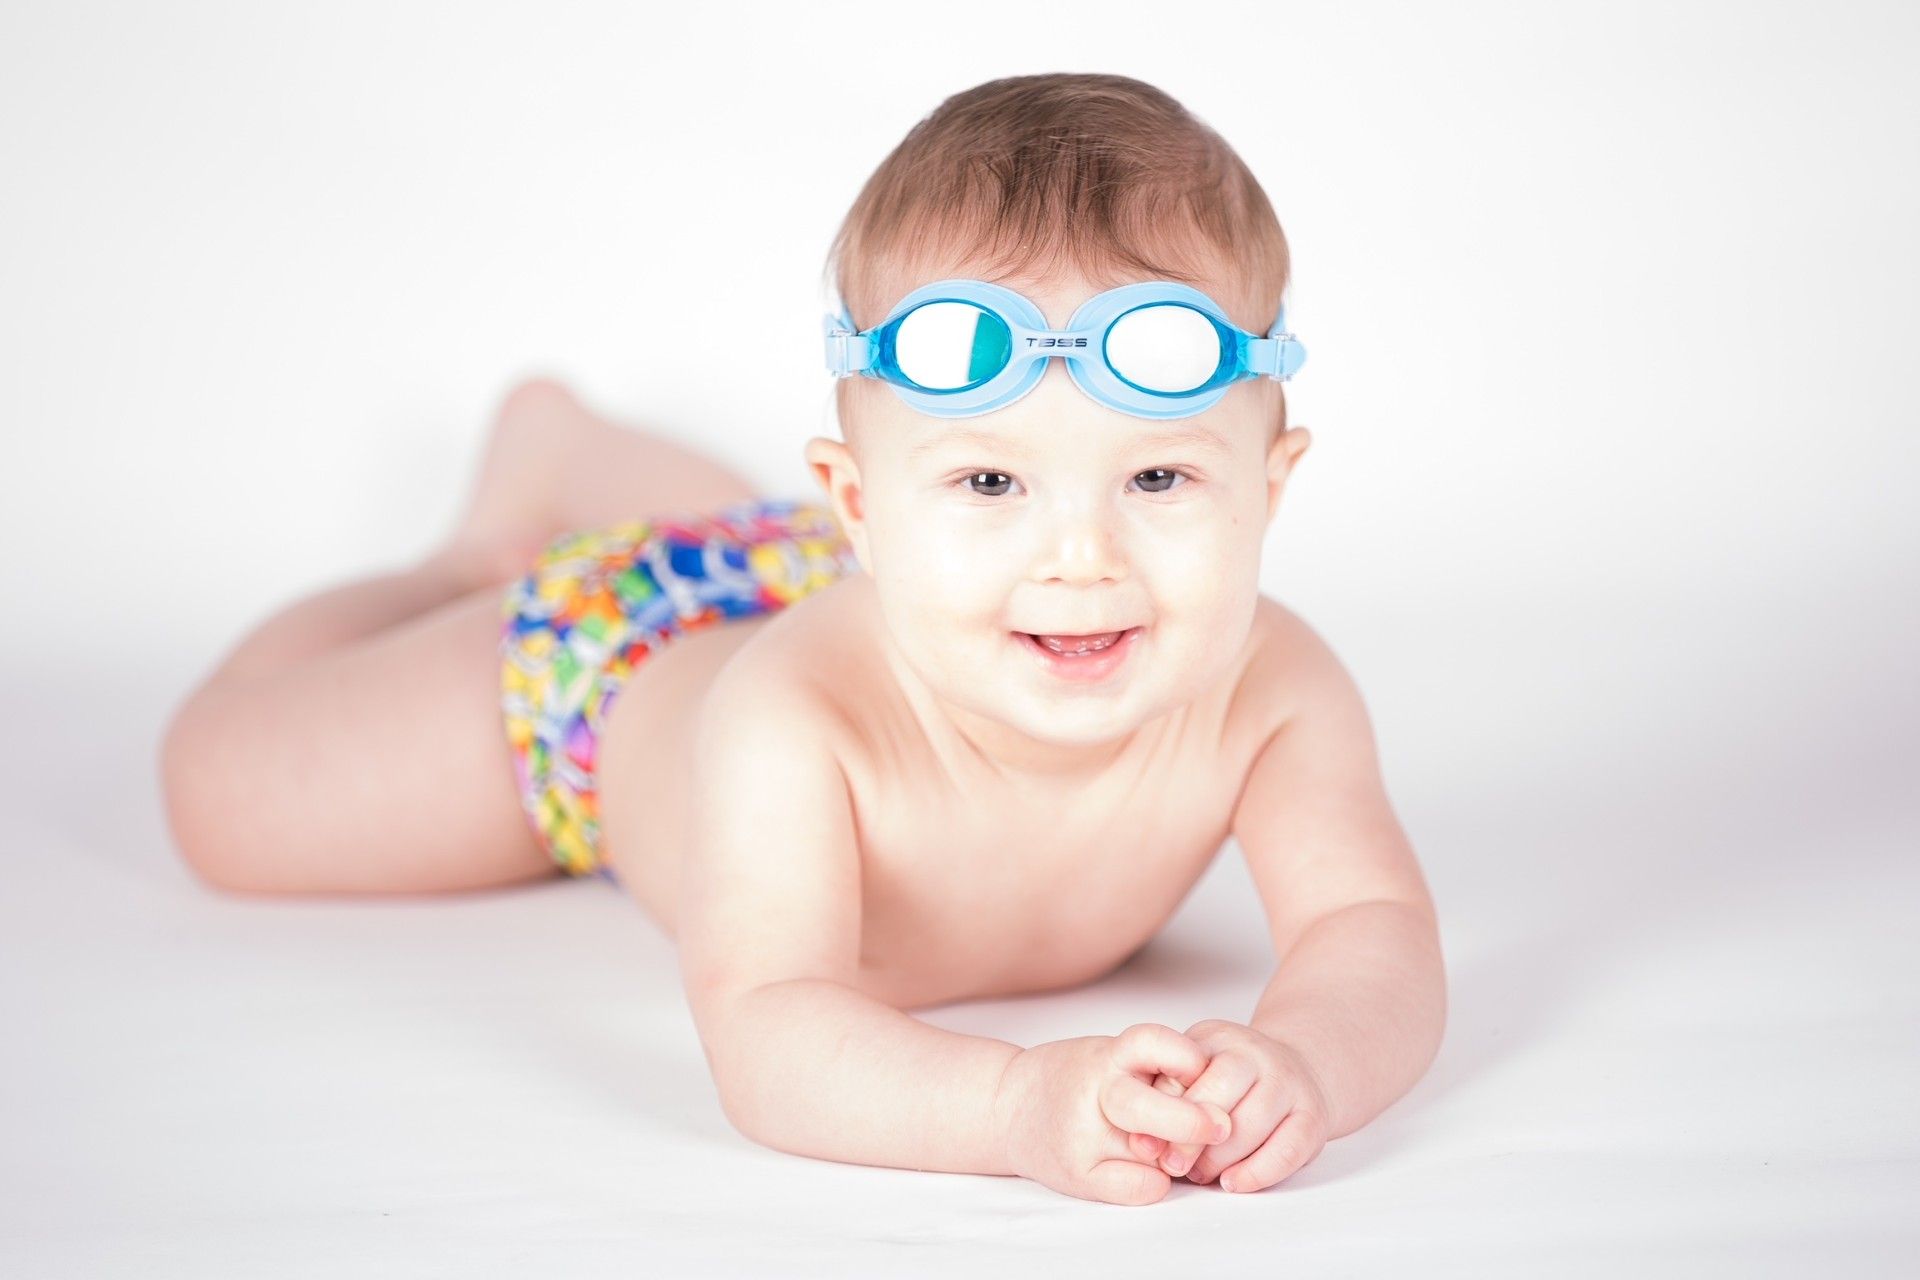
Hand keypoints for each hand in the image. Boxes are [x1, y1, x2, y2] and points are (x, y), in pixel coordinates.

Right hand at [996, 1023, 1234, 1205]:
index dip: (1186, 1057)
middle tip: (1220, 1126)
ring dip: (1176, 1157)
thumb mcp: (1108, 1056)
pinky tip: (1152, 1174)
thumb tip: (1211, 1109)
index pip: (1151, 1044)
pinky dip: (1155, 1184)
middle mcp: (1092, 1095)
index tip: (1205, 1070)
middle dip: (1190, 1121)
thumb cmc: (1073, 1079)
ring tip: (1176, 1154)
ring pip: (1150, 1156)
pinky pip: (1137, 1188)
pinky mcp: (1079, 1176)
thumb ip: (1154, 1072)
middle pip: (1146, 1108)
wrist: (1006, 1107)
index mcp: (1105, 1057)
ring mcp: (1083, 1139)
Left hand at [1124, 1019, 1331, 1192]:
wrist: (1296, 1068)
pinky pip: (1287, 1150)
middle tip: (1174, 1165)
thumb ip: (1166, 1096)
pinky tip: (1234, 1183)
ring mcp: (1288, 1081)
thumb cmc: (1227, 1080)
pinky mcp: (1313, 1115)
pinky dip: (1257, 1172)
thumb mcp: (1192, 1070)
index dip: (1164, 1111)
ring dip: (1220, 1158)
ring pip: (1252, 1123)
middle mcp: (1255, 1052)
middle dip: (1190, 1138)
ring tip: (1201, 1175)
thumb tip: (1142, 1142)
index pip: (1184, 1069)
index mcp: (1216, 1036)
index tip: (1149, 1143)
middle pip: (1219, 1093)